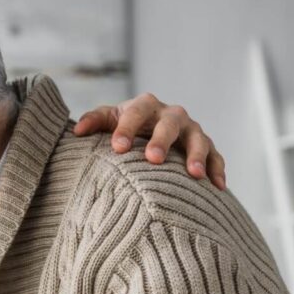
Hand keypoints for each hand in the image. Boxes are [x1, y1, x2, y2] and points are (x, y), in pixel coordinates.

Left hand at [74, 92, 226, 189]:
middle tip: (154, 159)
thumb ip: (94, 121)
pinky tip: (216, 187)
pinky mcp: (205, 146)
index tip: (117, 148)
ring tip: (193, 175)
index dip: (127, 128)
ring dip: (197, 155)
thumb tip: (77, 132)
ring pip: (198, 139)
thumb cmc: (123, 127)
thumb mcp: (107, 121)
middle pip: (170, 124)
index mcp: (145, 106)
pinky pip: (215, 156)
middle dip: (162, 140)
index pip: (136, 112)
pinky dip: (217, 169)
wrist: (148, 131)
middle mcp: (171, 115)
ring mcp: (191, 130)